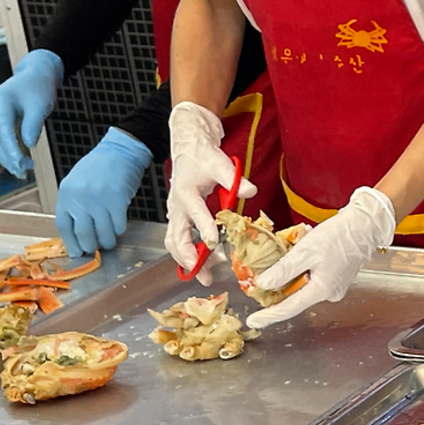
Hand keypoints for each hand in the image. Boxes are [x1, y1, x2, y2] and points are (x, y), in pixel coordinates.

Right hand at [0, 49, 63, 177]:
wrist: (33, 77)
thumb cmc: (39, 89)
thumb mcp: (41, 105)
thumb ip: (33, 123)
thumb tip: (29, 145)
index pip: (2, 129)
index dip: (10, 149)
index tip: (21, 164)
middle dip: (6, 158)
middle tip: (24, 173)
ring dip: (5, 159)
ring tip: (24, 171)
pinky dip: (5, 154)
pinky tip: (19, 164)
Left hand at [53, 129, 151, 255]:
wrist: (119, 152)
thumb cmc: (98, 168)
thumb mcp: (77, 184)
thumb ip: (75, 205)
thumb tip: (78, 232)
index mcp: (66, 194)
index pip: (64, 226)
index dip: (71, 243)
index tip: (76, 252)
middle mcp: (80, 198)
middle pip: (83, 233)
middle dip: (90, 246)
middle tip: (94, 249)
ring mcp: (98, 200)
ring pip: (103, 233)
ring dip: (107, 241)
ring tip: (109, 242)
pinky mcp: (117, 201)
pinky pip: (119, 225)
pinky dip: (119, 229)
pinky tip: (119, 226)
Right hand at [165, 102, 254, 285]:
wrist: (190, 148)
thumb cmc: (203, 157)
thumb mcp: (221, 164)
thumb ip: (234, 179)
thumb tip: (250, 190)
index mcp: (187, 193)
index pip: (195, 214)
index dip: (203, 229)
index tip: (212, 243)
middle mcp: (177, 207)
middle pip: (176, 238)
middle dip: (188, 258)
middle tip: (204, 274)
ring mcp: (176, 214)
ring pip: (174, 242)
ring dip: (185, 260)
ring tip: (202, 275)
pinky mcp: (179, 218)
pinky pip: (178, 240)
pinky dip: (185, 254)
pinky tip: (199, 265)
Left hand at [245, 187, 395, 327]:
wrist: (364, 226)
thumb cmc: (339, 236)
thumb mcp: (305, 251)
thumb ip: (283, 270)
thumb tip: (264, 284)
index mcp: (322, 290)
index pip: (289, 308)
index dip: (269, 316)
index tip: (254, 321)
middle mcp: (328, 293)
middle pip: (295, 296)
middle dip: (279, 284)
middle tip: (265, 269)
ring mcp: (333, 287)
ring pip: (302, 285)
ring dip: (292, 270)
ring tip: (294, 248)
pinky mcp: (334, 278)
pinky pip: (312, 278)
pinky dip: (303, 267)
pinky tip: (305, 249)